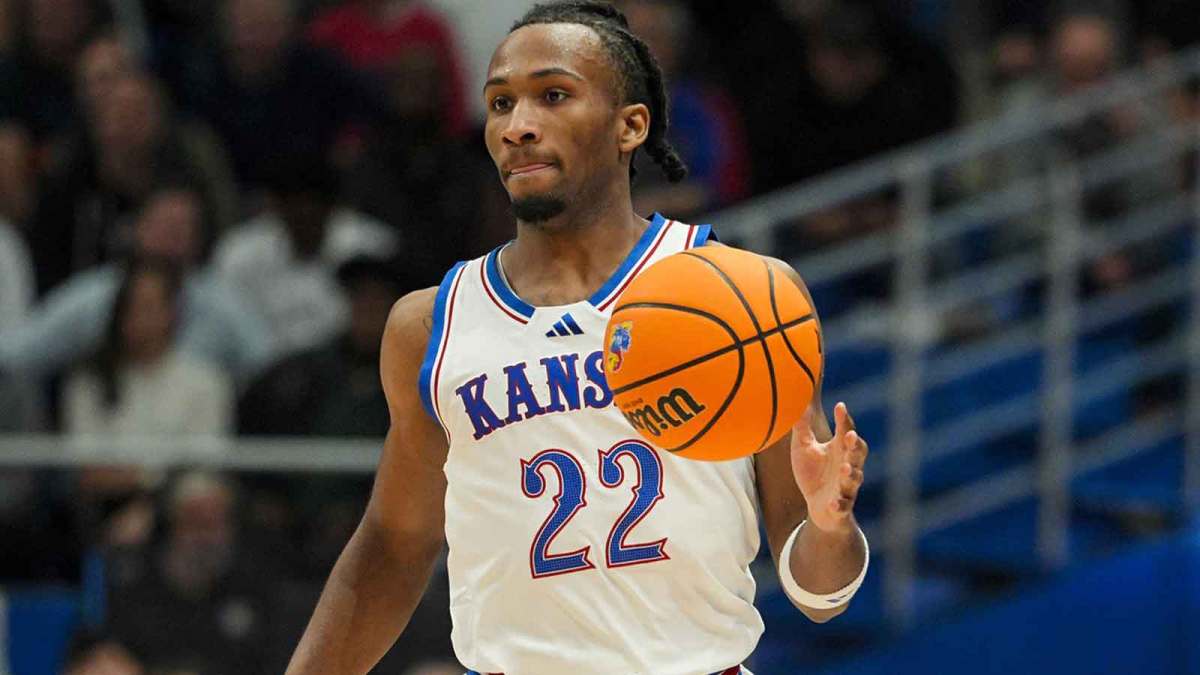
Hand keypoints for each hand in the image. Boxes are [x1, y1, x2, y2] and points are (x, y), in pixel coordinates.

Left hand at [791, 402, 868, 534]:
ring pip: (854, 479)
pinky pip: (842, 505)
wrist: (819, 509)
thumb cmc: (814, 474)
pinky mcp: (840, 506)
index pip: (846, 431)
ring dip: (851, 474)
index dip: (844, 419)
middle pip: (858, 453)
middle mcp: (848, 466)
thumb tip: (797, 401)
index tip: (840, 406)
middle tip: (850, 436)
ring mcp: (846, 487)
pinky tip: (833, 501)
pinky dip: (839, 504)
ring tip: (845, 469)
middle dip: (855, 445)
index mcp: (840, 449)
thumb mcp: (803, 448)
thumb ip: (802, 427)